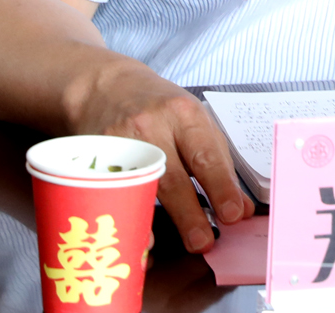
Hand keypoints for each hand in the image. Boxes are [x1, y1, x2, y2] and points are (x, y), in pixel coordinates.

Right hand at [68, 58, 255, 252]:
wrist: (104, 88)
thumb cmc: (158, 108)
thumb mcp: (193, 121)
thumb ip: (218, 163)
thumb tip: (240, 208)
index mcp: (183, 114)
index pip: (205, 155)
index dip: (221, 187)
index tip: (234, 214)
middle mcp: (150, 127)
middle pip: (171, 177)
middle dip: (190, 214)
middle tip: (205, 241)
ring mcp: (119, 144)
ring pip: (139, 191)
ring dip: (158, 223)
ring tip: (168, 246)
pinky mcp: (94, 160)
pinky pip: (112, 196)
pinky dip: (127, 219)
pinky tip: (139, 237)